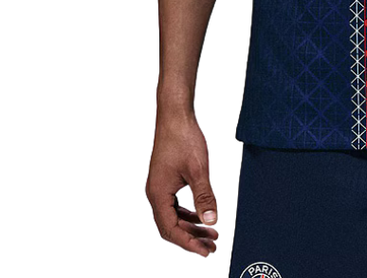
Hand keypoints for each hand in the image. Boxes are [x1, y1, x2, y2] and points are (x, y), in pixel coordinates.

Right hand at [145, 108, 219, 256]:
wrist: (175, 115)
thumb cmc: (184, 138)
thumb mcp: (199, 169)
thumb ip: (205, 197)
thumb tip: (211, 222)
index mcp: (158, 194)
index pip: (170, 230)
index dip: (188, 243)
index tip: (205, 252)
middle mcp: (155, 193)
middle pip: (170, 227)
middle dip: (191, 238)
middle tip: (212, 246)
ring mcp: (159, 187)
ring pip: (172, 217)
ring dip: (190, 227)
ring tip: (210, 234)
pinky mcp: (165, 180)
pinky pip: (174, 205)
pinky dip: (187, 214)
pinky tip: (201, 217)